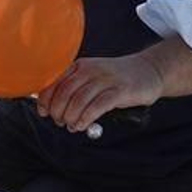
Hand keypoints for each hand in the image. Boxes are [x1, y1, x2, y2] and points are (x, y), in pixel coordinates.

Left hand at [36, 56, 164, 133]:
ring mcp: (105, 79)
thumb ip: (73, 88)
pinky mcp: (120, 90)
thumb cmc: (116, 78)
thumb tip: (50, 106)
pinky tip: (82, 125)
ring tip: (72, 126)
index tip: (44, 112)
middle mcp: (90, 70)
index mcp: (80, 66)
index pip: (54, 82)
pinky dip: (86, 118)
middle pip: (64, 93)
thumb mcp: (91, 77)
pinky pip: (97, 106)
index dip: (45, 99)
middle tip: (60, 122)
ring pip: (79, 101)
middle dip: (58, 111)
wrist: (148, 70)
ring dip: (71, 117)